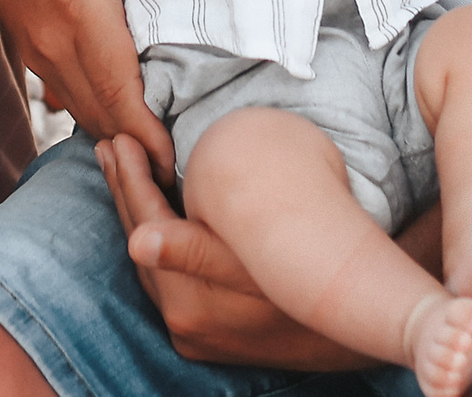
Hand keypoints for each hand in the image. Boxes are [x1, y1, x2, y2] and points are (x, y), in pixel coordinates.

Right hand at [0, 0, 207, 180]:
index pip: (118, 91)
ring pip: (82, 109)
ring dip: (118, 135)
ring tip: (160, 159)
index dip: (147, 134)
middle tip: (183, 174)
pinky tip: (125, 121)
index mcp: (79, 9)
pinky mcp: (29, 47)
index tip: (175, 162)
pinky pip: (67, 93)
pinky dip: (97, 112)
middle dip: (139, 150)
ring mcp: (37, 48)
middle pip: (102, 114)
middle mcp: (54, 40)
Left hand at [99, 135, 372, 370]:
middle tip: (110, 143)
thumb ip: (194, 251)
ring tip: (123, 166)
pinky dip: (159, 238)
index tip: (120, 139)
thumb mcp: (258, 259)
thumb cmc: (314, 274)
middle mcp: (183, 323)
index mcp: (188, 304)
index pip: (146, 229)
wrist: (360, 319)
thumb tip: (136, 241)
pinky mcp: (206, 331)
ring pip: (151, 260)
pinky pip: (169, 276)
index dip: (132, 181)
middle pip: (142, 242)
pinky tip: (156, 211)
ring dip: (137, 211)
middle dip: (126, 190)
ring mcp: (193, 330)